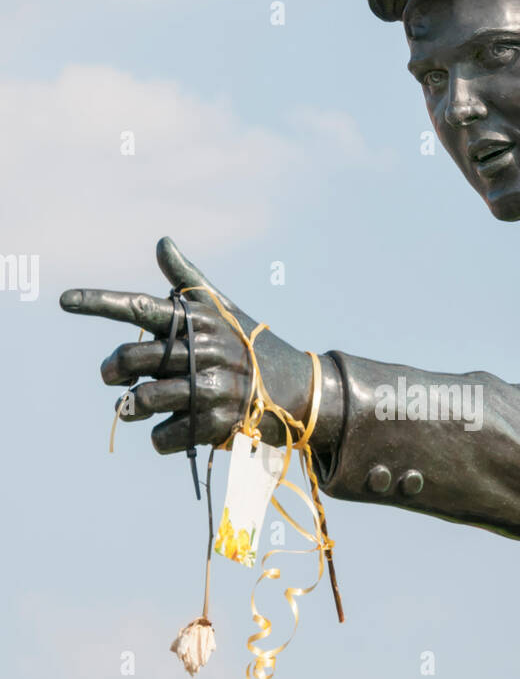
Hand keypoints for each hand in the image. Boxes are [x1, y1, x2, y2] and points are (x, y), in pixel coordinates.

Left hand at [59, 237, 312, 453]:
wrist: (296, 389)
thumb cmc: (248, 344)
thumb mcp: (222, 309)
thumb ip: (187, 280)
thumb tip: (161, 241)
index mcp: (199, 319)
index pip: (140, 307)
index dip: (99, 302)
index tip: (63, 299)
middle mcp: (204, 348)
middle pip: (133, 358)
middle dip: (113, 370)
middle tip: (112, 377)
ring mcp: (212, 386)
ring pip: (143, 398)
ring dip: (132, 407)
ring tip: (137, 406)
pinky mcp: (218, 422)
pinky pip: (164, 435)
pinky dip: (159, 437)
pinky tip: (171, 429)